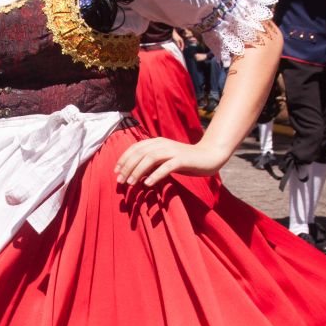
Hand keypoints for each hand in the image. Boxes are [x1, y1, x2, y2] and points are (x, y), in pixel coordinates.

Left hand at [114, 136, 228, 186]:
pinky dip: (155, 174)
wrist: (209, 156)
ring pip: (150, 158)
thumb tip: (135, 173)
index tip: (116, 171)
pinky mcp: (182, 159)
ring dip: (138, 171)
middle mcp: (163, 144)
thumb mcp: (165, 160)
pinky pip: (166, 166)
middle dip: (127, 166)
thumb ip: (152, 163)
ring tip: (130, 183)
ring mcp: (173, 151)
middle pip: (140, 153)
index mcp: (157, 142)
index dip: (123, 159)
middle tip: (120, 180)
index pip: (135, 148)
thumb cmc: (185, 161)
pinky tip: (147, 183)